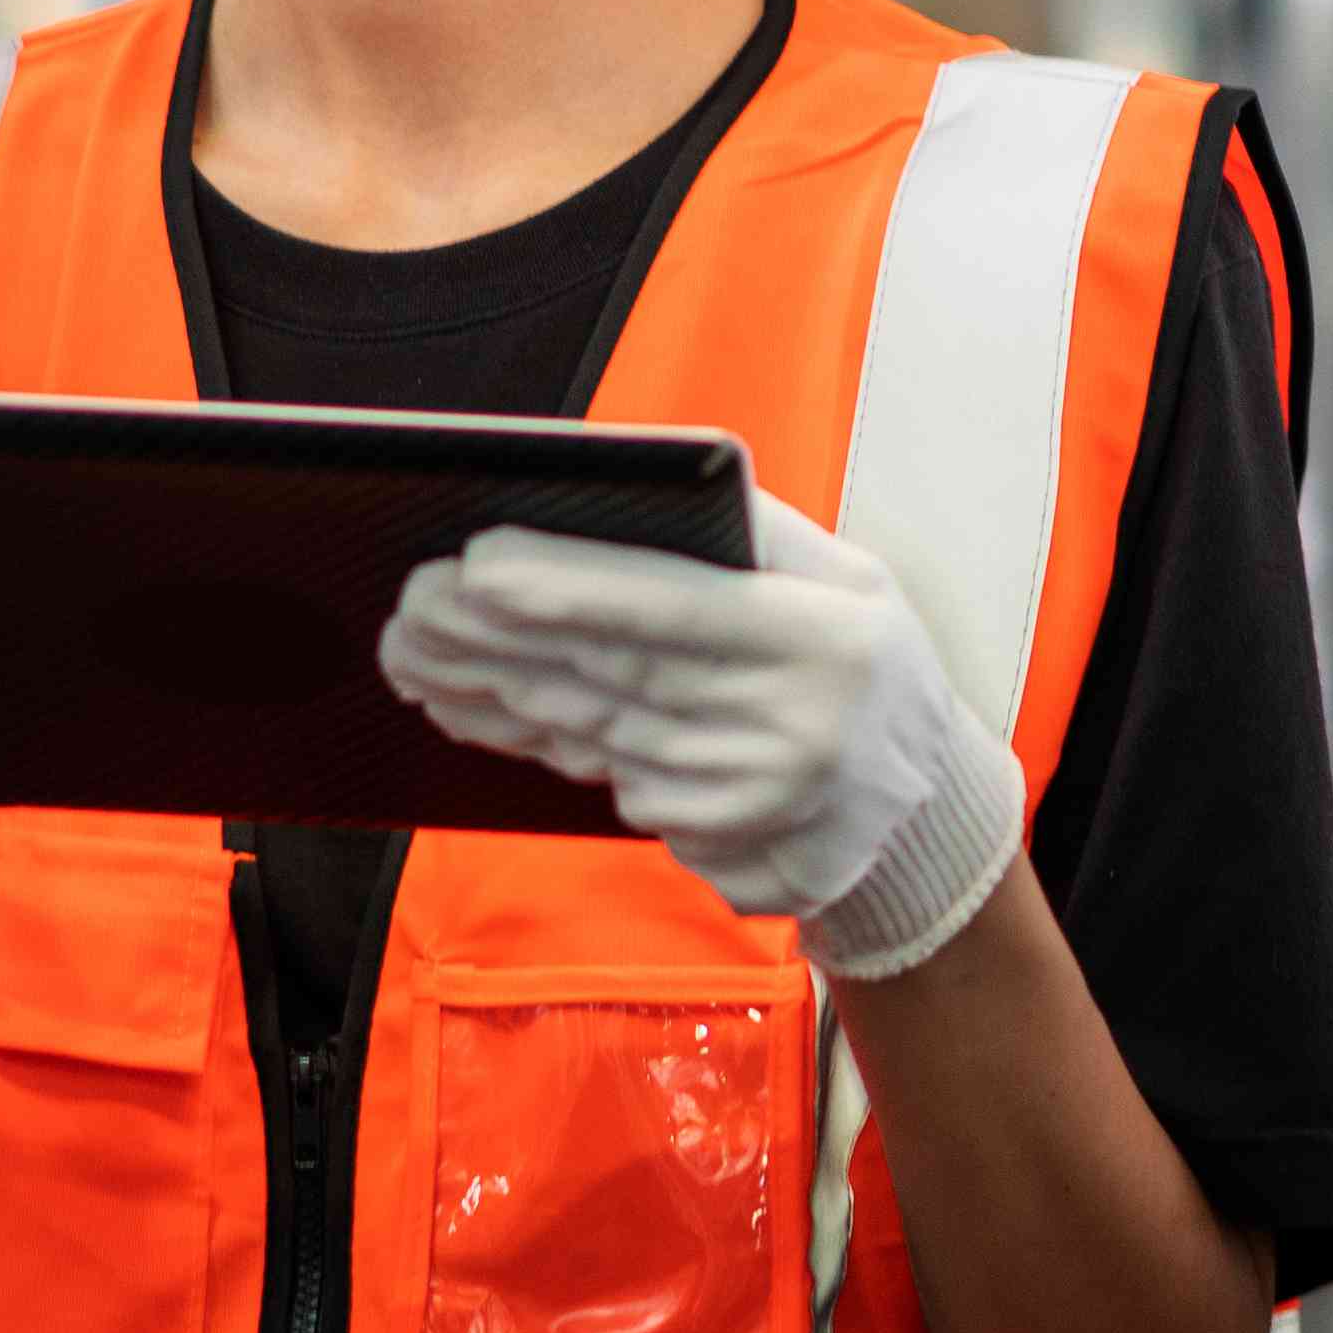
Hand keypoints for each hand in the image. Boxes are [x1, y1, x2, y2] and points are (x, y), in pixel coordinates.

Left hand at [380, 495, 1022, 980]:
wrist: (923, 813)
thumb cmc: (868, 663)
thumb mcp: (850, 579)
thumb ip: (755, 535)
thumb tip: (634, 488)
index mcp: (823, 639)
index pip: (674, 609)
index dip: (570, 586)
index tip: (475, 562)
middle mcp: (787, 727)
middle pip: (611, 673)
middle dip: (495, 638)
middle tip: (409, 603)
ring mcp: (749, 801)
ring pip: (590, 734)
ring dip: (490, 692)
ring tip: (413, 651)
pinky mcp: (714, 844)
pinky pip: (605, 781)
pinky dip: (533, 742)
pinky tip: (470, 708)